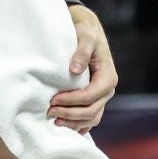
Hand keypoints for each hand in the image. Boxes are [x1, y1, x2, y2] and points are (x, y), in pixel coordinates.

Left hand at [50, 3, 116, 132]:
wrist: (87, 32)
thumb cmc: (86, 33)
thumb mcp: (85, 38)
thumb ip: (81, 53)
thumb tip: (74, 70)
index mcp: (108, 77)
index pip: (90, 96)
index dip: (72, 101)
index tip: (53, 100)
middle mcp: (107, 90)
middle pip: (91, 111)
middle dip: (70, 114)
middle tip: (49, 112)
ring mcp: (102, 98)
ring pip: (91, 119)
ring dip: (72, 123)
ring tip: (54, 121)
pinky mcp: (95, 101)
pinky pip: (89, 120)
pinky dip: (77, 125)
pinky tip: (63, 125)